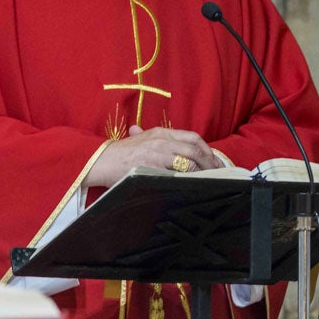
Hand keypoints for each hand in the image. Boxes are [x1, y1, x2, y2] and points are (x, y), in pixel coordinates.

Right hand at [86, 125, 223, 187]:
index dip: (207, 149)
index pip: (192, 137)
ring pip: (188, 162)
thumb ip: (156, 140)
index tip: (214, 160)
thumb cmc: (120, 154)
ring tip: (209, 180)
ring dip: (201, 172)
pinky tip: (193, 185)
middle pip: (195, 150)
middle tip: (218, 173)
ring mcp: (157, 154)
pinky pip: (175, 174)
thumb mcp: (140, 140)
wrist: (100, 161)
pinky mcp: (152, 167)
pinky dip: (187, 179)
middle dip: (209, 162)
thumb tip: (172, 147)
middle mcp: (162, 140)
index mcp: (161, 133)